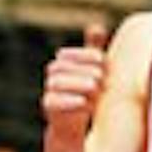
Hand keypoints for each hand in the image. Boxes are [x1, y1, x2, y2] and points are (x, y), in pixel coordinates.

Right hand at [42, 22, 107, 138]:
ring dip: (77, 84)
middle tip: (102, 77)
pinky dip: (69, 102)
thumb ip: (93, 50)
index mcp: (62, 63)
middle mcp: (52, 75)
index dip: (86, 55)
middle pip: (61, 67)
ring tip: (96, 89)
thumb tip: (97, 26)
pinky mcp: (48, 107)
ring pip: (56, 83)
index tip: (104, 60)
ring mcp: (48, 90)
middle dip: (83, 70)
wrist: (72, 124)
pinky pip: (52, 102)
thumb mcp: (92, 70)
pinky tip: (85, 103)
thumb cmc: (85, 92)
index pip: (68, 54)